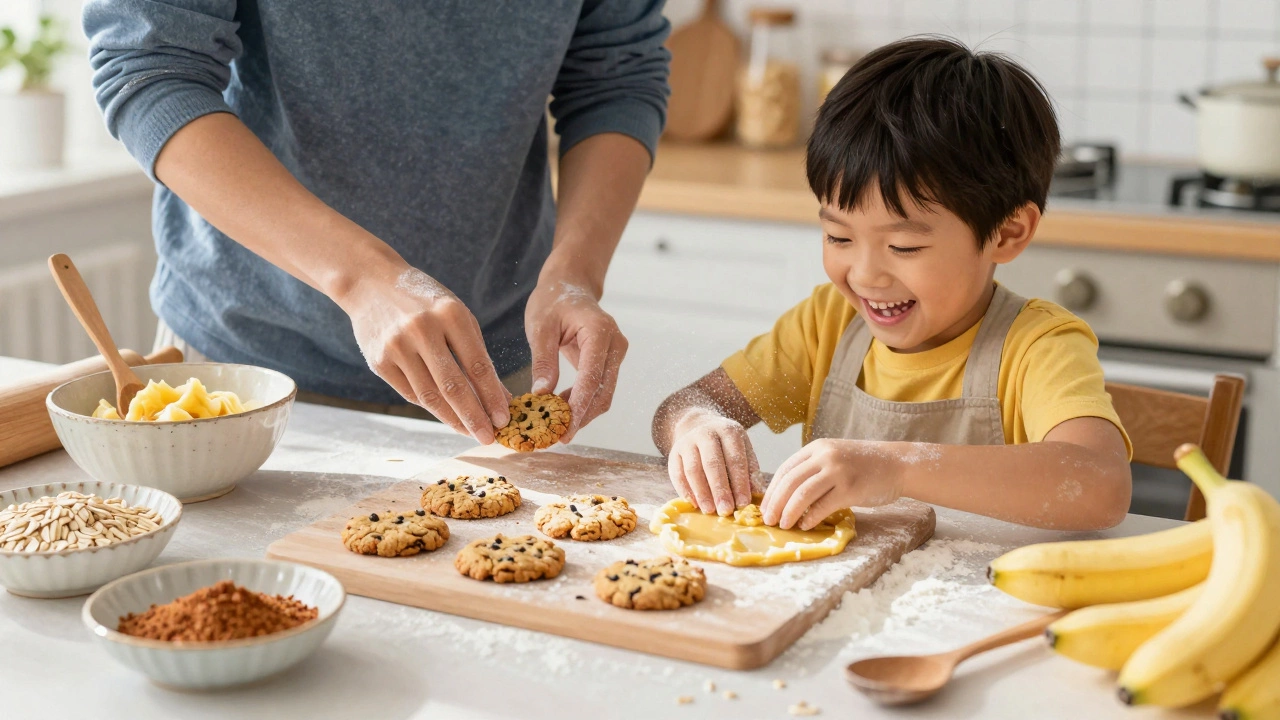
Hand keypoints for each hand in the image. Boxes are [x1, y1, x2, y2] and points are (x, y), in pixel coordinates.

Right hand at [340, 264, 509, 442]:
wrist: (371, 283)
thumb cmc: (425, 301)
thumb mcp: (457, 316)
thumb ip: (477, 354)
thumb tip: (499, 397)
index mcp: (450, 313)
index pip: (477, 365)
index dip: (492, 396)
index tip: (505, 419)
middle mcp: (422, 329)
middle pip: (453, 386)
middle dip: (474, 417)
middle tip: (489, 438)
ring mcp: (397, 346)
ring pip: (430, 396)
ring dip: (452, 419)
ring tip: (469, 432)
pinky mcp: (378, 361)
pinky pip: (411, 393)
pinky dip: (431, 407)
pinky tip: (447, 416)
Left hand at [525, 278, 626, 441]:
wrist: (570, 285)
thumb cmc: (553, 300)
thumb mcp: (540, 327)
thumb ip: (543, 361)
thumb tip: (541, 395)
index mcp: (600, 332)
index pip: (593, 378)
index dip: (579, 407)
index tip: (564, 430)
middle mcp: (616, 344)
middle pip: (604, 392)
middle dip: (582, 417)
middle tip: (558, 437)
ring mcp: (616, 353)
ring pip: (604, 394)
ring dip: (583, 413)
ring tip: (557, 427)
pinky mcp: (611, 361)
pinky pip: (600, 387)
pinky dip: (583, 402)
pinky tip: (562, 411)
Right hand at [667, 409, 757, 515]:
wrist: (699, 426)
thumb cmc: (727, 446)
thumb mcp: (743, 449)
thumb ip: (750, 470)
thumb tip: (758, 494)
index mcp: (728, 431)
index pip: (735, 459)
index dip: (740, 482)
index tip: (744, 503)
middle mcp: (706, 433)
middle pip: (712, 463)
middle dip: (719, 489)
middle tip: (726, 511)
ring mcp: (687, 442)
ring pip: (693, 469)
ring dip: (702, 492)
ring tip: (709, 510)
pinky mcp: (674, 453)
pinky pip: (677, 474)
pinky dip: (685, 490)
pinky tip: (694, 504)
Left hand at [761, 439, 904, 529]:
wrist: (897, 464)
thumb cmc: (864, 465)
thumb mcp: (834, 457)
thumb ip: (813, 470)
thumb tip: (785, 496)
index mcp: (817, 447)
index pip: (785, 469)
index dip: (772, 490)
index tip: (764, 507)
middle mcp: (825, 456)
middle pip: (790, 482)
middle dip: (775, 504)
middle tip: (768, 520)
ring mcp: (838, 471)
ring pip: (802, 494)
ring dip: (789, 512)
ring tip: (783, 525)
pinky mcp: (851, 488)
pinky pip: (823, 506)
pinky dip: (811, 518)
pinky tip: (806, 525)